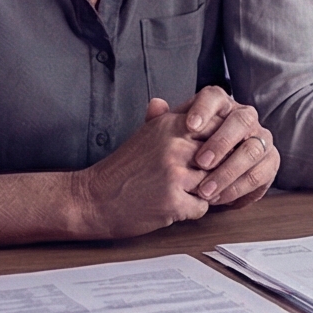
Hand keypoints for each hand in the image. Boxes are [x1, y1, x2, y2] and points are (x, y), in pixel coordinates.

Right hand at [68, 100, 211, 238]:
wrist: (93, 199)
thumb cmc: (120, 170)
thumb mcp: (145, 135)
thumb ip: (165, 118)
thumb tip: (170, 101)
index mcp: (170, 125)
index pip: (217, 127)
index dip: (217, 144)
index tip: (206, 156)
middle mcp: (175, 145)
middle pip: (220, 157)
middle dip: (212, 170)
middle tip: (193, 179)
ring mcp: (175, 173)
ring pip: (214, 182)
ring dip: (202, 191)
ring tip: (180, 192)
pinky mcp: (174, 201)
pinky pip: (202, 207)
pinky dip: (191, 211)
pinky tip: (173, 206)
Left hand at [173, 86, 279, 205]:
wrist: (214, 179)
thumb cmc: (191, 154)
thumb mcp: (174, 139)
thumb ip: (162, 122)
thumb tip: (155, 105)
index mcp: (222, 105)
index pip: (216, 97)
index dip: (204, 109)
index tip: (189, 126)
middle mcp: (246, 118)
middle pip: (240, 121)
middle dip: (221, 142)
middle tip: (200, 162)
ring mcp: (261, 139)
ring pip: (251, 150)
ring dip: (228, 171)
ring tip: (205, 189)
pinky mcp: (271, 162)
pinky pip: (259, 174)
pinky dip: (238, 188)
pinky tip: (219, 197)